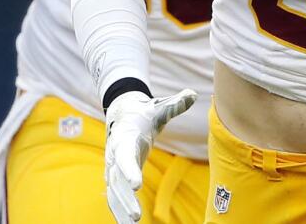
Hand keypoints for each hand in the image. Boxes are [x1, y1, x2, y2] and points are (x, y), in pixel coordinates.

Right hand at [104, 89, 195, 222]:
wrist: (123, 114)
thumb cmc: (145, 112)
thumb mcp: (160, 107)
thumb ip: (175, 104)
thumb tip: (193, 94)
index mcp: (125, 137)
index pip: (125, 156)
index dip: (130, 170)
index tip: (137, 184)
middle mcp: (115, 154)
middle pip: (117, 180)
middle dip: (125, 199)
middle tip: (136, 216)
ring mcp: (112, 166)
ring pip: (113, 191)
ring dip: (120, 210)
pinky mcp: (114, 175)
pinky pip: (114, 195)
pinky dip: (117, 210)